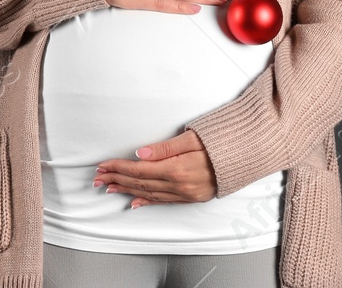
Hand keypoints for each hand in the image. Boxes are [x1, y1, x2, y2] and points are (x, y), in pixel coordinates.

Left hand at [93, 128, 216, 207]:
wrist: (244, 158)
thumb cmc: (219, 143)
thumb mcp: (191, 139)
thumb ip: (164, 148)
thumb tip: (139, 153)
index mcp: (176, 169)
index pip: (138, 169)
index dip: (118, 167)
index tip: (102, 165)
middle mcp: (178, 185)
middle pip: (139, 182)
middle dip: (116, 179)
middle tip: (97, 177)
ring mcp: (184, 194)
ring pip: (148, 193)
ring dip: (126, 190)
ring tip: (108, 187)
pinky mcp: (190, 197)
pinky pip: (163, 201)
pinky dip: (146, 201)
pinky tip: (133, 202)